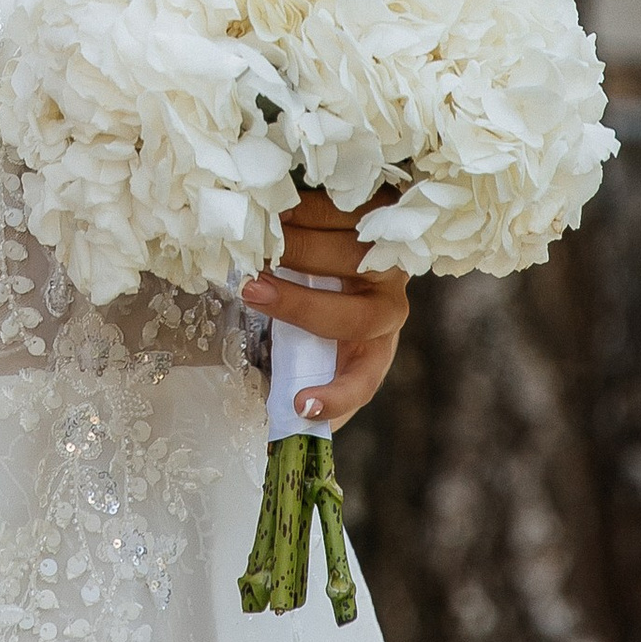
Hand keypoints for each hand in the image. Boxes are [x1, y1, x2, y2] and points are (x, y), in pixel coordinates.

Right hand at [242, 190, 409, 430]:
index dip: (337, 398)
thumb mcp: (310, 342)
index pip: (363, 382)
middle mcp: (389, 306)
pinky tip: (274, 215)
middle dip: (299, 305)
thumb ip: (293, 372)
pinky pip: (342, 214)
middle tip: (251, 289)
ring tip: (257, 247)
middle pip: (357, 316)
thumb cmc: (321, 301)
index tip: (298, 405)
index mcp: (372, 348)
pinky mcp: (382, 213)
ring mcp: (389, 259)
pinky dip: (302, 214)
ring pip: (349, 259)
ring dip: (295, 251)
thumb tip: (269, 428)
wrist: (353, 241)